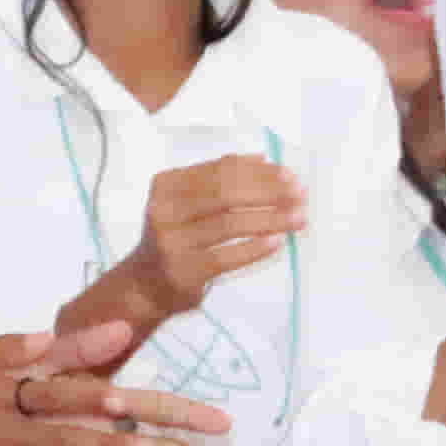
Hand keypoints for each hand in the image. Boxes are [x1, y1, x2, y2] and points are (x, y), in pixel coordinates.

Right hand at [125, 156, 303, 316]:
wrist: (145, 286)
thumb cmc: (177, 237)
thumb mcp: (187, 202)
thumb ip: (218, 179)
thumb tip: (262, 160)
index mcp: (167, 184)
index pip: (221, 170)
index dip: (260, 172)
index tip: (290, 175)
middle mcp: (164, 210)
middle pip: (226, 193)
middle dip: (269, 192)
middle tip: (300, 194)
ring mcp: (171, 242)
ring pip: (230, 224)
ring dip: (271, 219)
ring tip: (299, 218)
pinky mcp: (183, 271)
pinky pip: (227, 257)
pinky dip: (255, 248)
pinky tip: (278, 242)